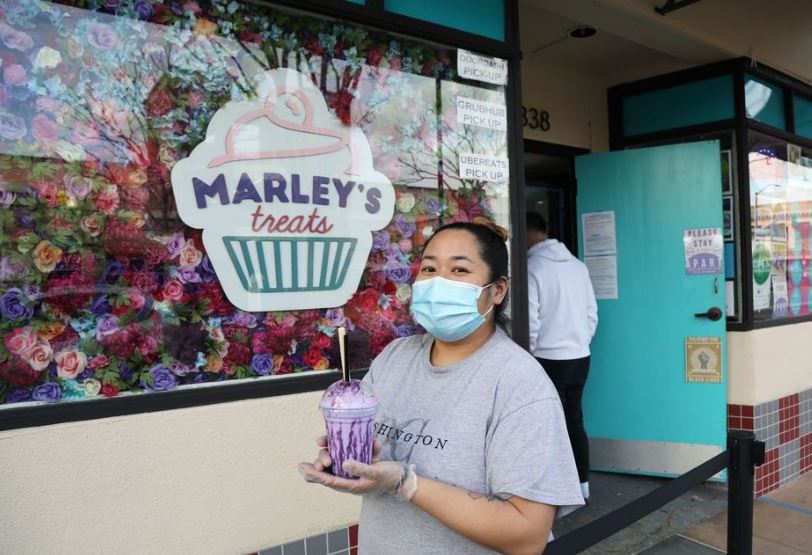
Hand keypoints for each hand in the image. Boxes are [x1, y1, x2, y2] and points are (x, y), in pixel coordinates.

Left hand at [297, 437, 417, 500]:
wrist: (402, 477)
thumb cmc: (388, 477)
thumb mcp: (375, 472)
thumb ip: (360, 468)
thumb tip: (343, 462)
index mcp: (350, 484)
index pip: (327, 479)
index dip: (313, 474)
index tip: (301, 467)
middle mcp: (349, 476)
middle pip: (329, 468)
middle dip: (322, 458)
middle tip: (323, 452)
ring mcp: (353, 468)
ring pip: (335, 458)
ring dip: (330, 448)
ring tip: (324, 440)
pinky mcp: (359, 459)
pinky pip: (349, 450)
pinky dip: (351, 443)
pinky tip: (363, 441)